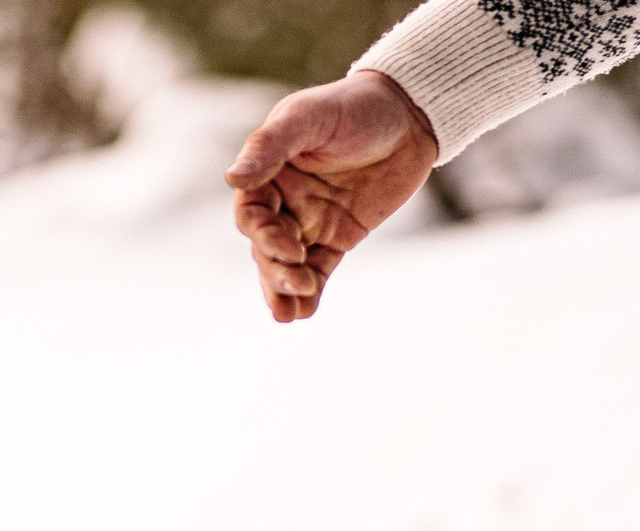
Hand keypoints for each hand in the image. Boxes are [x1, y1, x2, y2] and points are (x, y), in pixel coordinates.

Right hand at [226, 71, 438, 322]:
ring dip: (285, 288)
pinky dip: (311, 293)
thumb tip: (232, 177)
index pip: (251, 213)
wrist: (408, 116)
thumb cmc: (353, 107)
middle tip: (298, 281)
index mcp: (268, 172)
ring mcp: (310, 220)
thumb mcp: (308, 118)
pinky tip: (305, 312)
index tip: (291, 248)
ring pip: (288, 264)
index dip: (264, 235)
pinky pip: (320, 270)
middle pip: (267, 246)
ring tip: (289, 314)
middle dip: (276, 269)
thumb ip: (270, 146)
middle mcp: (284, 200)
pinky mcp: (339, 237)